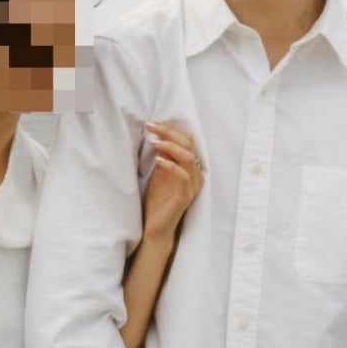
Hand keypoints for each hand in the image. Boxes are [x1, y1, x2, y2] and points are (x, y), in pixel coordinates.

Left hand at [142, 121, 203, 244]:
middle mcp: (196, 174)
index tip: (154, 121)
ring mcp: (193, 185)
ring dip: (170, 145)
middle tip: (150, 125)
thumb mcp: (159, 172)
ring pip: (188, 157)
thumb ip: (163, 155)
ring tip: (153, 141)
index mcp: (191, 167)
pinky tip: (157, 160)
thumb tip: (157, 133)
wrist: (156, 226)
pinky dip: (170, 165)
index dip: (172, 129)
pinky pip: (183, 176)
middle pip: (188, 144)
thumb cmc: (157, 199)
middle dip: (169, 131)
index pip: (187, 141)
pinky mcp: (186, 196)